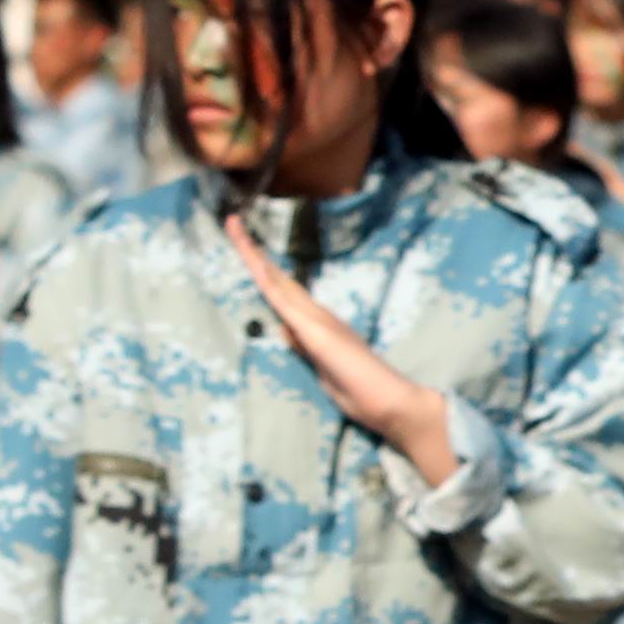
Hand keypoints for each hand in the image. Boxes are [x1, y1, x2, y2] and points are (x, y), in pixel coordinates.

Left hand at [228, 218, 464, 487]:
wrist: (392, 402)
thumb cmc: (361, 391)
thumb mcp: (321, 367)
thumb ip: (303, 346)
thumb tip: (283, 327)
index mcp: (314, 322)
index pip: (281, 290)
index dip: (261, 266)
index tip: (243, 244)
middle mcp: (315, 313)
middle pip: (275, 277)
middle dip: (250, 250)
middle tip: (230, 221)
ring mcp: (316, 321)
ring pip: (276, 283)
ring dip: (253, 256)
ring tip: (234, 228)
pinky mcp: (318, 334)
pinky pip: (286, 305)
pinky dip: (269, 283)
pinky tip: (255, 265)